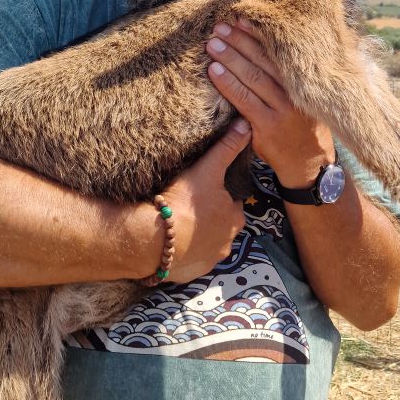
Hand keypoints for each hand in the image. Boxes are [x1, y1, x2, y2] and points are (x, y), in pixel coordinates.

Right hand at [155, 118, 250, 284]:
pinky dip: (185, 253)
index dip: (219, 196)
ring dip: (198, 237)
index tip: (203, 191)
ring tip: (178, 224)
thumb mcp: (207, 169)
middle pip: (222, 226)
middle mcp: (228, 242)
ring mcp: (210, 260)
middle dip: (210, 218)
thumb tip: (245, 126)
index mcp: (235, 217)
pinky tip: (172, 242)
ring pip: (208, 244)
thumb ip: (227, 148)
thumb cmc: (183, 202)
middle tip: (189, 207)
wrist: (154, 239)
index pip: (232, 204)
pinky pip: (192, 261)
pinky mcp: (192, 273)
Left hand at [206, 19, 333, 187]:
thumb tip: (276, 47)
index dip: (258, 35)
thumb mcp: (309, 98)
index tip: (241, 19)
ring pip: (252, 78)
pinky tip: (214, 71)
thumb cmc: (305, 125)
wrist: (310, 163)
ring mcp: (281, 109)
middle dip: (239, 42)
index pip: (278, 52)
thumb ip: (294, 77)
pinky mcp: (266, 126)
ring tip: (212, 44)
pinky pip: (243, 100)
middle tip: (220, 27)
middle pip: (263, 61)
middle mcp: (295, 92)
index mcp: (305, 81)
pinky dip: (227, 83)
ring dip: (229, 58)